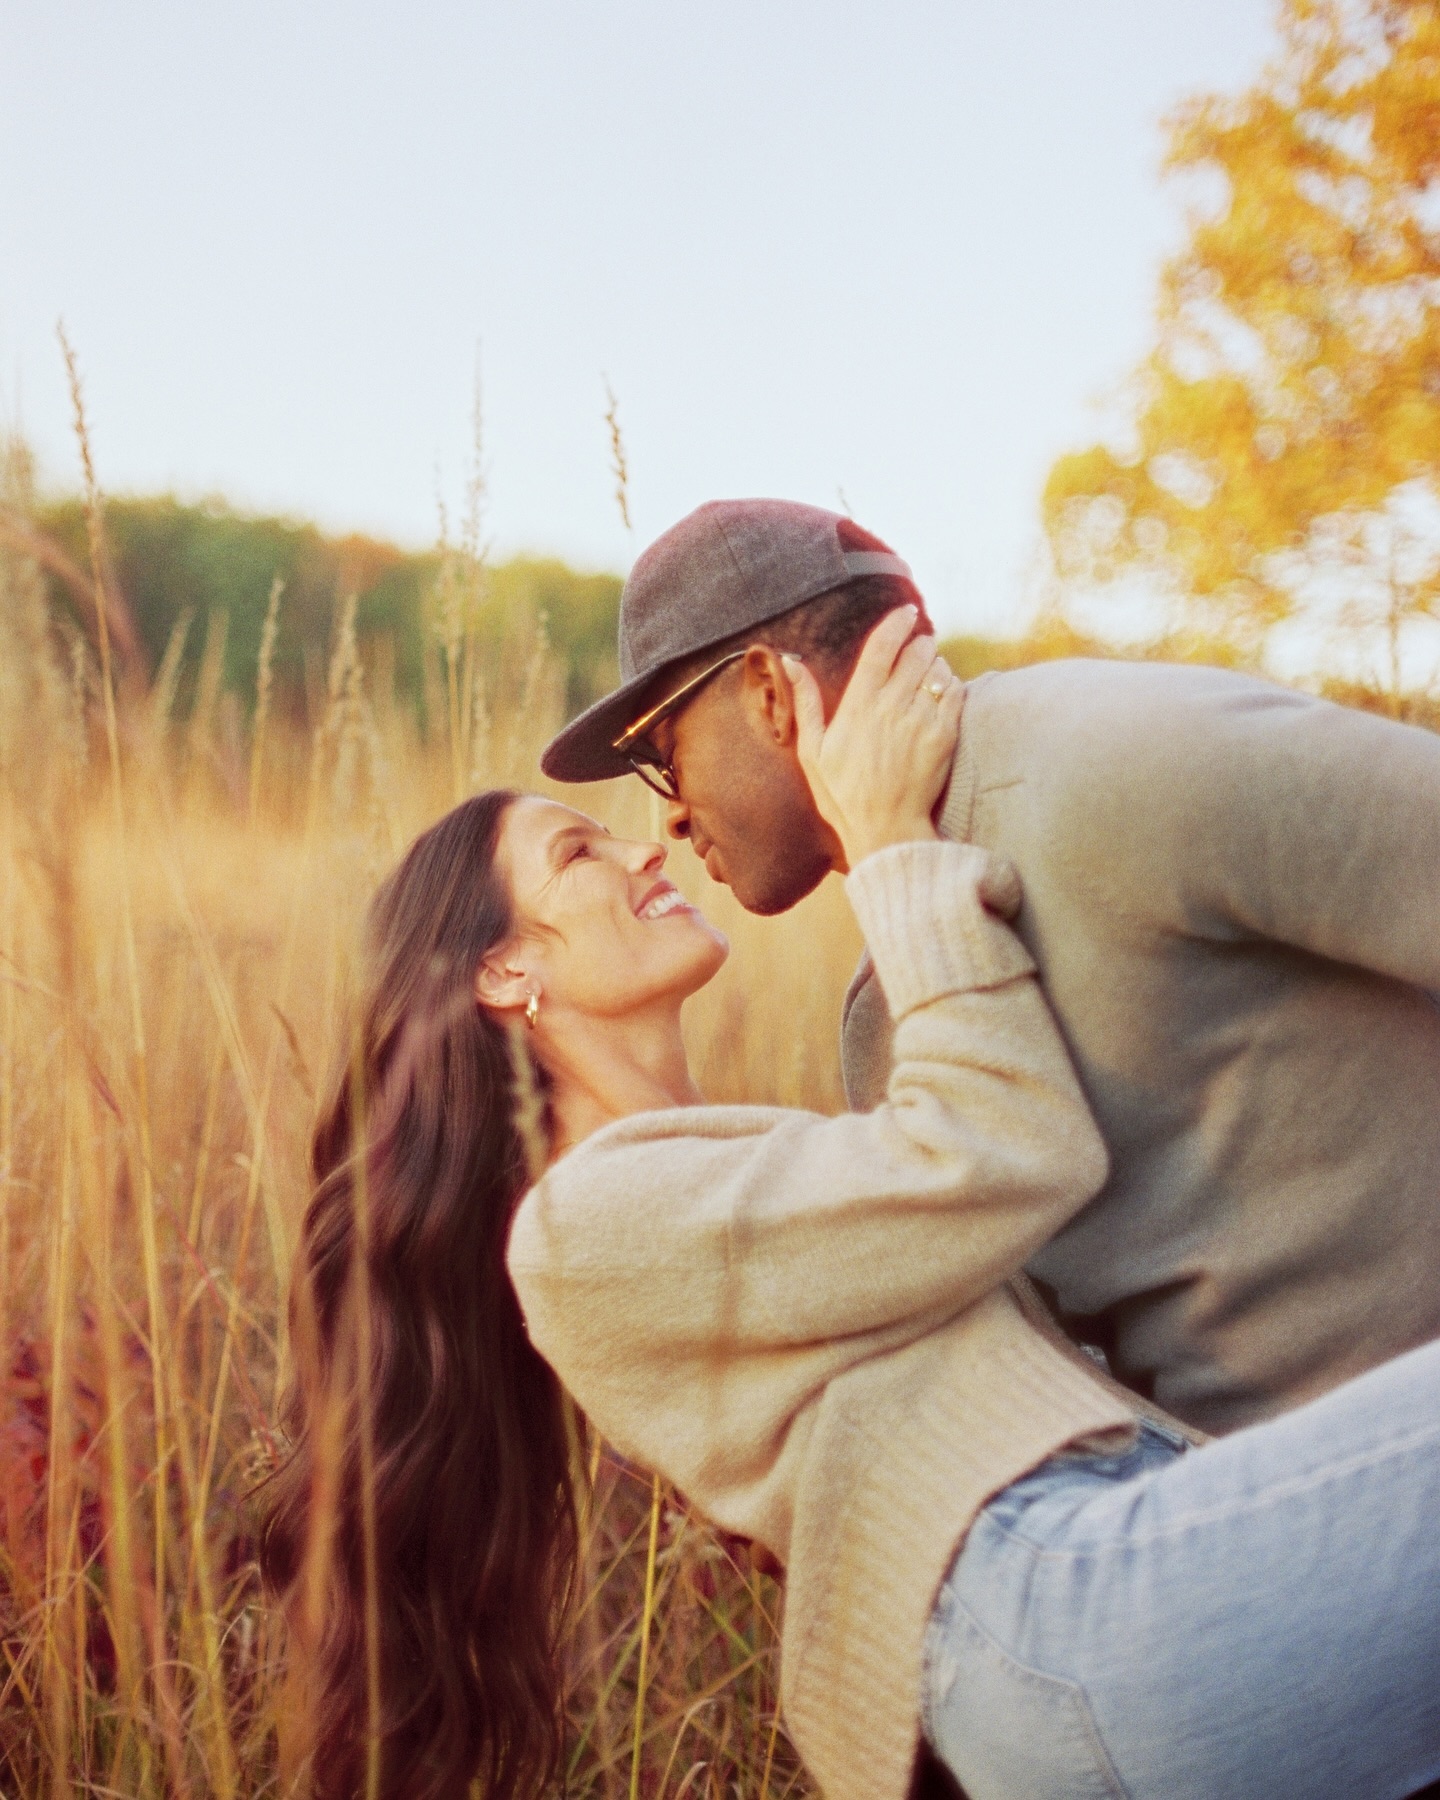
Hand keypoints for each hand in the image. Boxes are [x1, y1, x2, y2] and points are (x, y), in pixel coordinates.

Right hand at [783, 605, 962, 868]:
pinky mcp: (945, 735)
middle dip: (919, 644)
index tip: (906, 612)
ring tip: (928, 679)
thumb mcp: (812, 752)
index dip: (896, 622)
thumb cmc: (843, 795)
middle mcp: (891, 706)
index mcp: (858, 705)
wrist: (885, 831)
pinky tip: (941, 699)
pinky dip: (951, 688)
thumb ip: (805, 702)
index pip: (882, 646)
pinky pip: (956, 693)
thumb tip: (790, 661)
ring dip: (935, 667)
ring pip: (938, 670)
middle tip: (917, 651)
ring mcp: (921, 720)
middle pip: (916, 651)